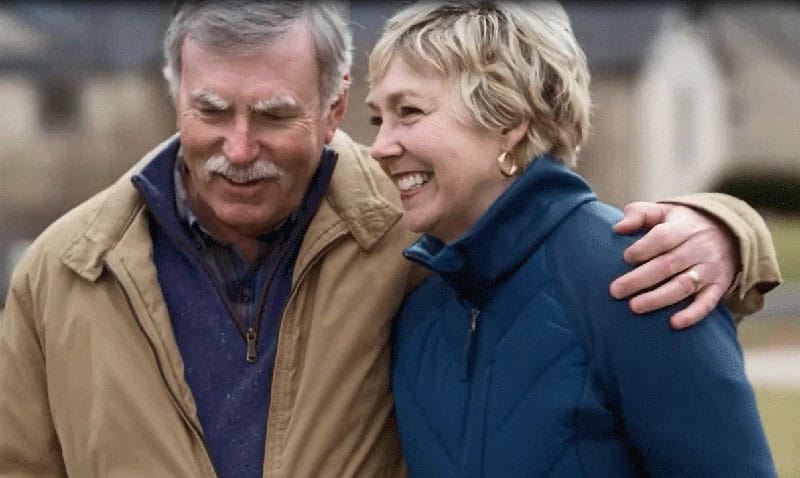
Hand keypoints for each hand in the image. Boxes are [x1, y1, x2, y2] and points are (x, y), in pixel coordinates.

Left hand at [609, 202, 739, 329]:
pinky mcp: (718, 287)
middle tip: (615, 291)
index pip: (663, 237)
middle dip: (640, 279)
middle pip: (668, 264)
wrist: (729, 234)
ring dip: (658, 298)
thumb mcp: (663, 212)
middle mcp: (699, 248)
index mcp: (683, 227)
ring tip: (634, 307)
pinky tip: (674, 324)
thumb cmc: (682, 224)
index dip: (644, 248)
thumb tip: (617, 228)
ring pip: (683, 285)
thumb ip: (639, 214)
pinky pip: (707, 303)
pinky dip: (692, 315)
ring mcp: (709, 269)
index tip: (625, 258)